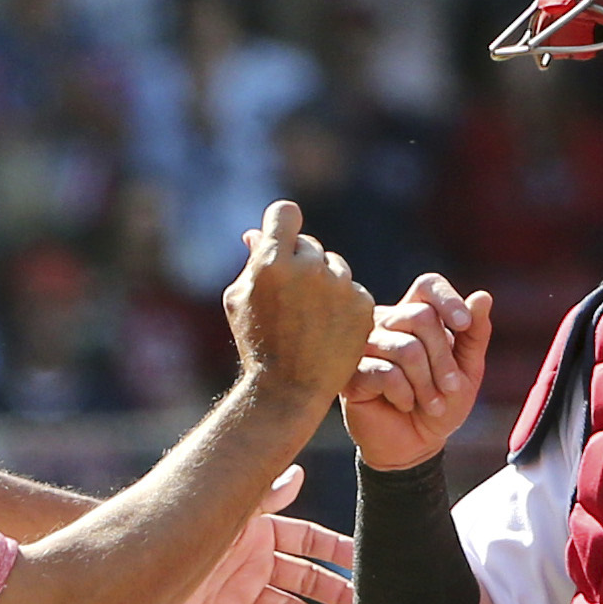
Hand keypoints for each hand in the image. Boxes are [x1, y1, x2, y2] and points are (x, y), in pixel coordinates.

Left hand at [163, 469, 358, 603]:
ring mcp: (235, 591)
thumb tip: (298, 474)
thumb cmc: (182, 523)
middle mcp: (252, 561)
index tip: (365, 561)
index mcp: (259, 532)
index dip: (336, 551)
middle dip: (334, 593)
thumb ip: (264, 496)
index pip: (308, 540)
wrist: (134, 555)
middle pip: (304, 579)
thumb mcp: (228, 510)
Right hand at [221, 201, 376, 414]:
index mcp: (272, 262)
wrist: (289, 390)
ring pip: (333, 266)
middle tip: (289, 299)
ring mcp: (340, 285)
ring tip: (308, 319)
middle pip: (309, 243)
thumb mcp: (239, 301)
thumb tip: (256, 233)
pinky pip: (352, 289)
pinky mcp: (363, 303)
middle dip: (299, 263)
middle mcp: (309, 267)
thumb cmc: (256, 344)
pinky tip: (327, 329)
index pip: (285, 213)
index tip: (280, 238)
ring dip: (322, 283)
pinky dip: (342, 304)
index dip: (281, 224)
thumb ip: (251, 262)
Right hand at [346, 272, 493, 473]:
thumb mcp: (467, 370)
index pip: (427, 286)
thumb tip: (483, 296)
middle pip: (420, 318)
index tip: (463, 325)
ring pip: (405, 348)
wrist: (415, 445)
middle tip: (449, 388)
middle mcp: (385, 324)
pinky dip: (404, 394)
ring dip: (427, 383)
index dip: (447, 299)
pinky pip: (386, 373)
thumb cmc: (440, 404)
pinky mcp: (349, 374)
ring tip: (431, 404)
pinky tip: (403, 404)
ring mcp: (363, 347)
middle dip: (443, 359)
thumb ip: (475, 334)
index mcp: (414, 315)